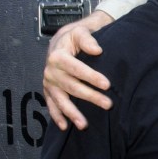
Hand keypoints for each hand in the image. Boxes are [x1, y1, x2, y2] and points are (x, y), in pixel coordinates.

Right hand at [43, 11, 113, 129]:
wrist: (62, 41)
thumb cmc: (74, 37)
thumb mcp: (80, 32)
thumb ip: (87, 39)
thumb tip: (97, 50)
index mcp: (58, 56)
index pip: (76, 69)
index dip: (91, 77)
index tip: (107, 84)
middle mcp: (51, 71)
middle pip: (72, 87)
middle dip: (90, 97)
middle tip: (108, 104)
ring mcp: (49, 83)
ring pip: (61, 100)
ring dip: (72, 113)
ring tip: (84, 125)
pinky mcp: (49, 91)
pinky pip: (52, 105)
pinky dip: (57, 116)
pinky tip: (65, 126)